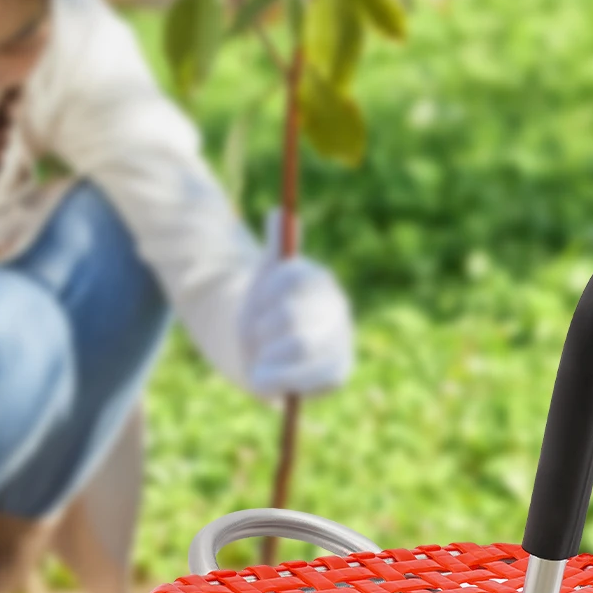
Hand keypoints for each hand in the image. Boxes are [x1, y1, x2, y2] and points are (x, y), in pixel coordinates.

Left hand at [239, 211, 353, 397]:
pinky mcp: (338, 371)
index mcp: (317, 279)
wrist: (266, 358)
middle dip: (261, 330)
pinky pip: (308, 377)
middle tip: (254, 337)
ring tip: (263, 357)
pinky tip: (270, 377)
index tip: (252, 305)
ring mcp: (340, 339)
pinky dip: (279, 379)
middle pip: (290, 314)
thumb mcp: (261, 286)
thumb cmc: (262, 318)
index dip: (263, 296)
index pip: (289, 277)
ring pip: (299, 345)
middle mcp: (336, 306)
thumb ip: (273, 251)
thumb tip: (279, 213)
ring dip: (268, 355)